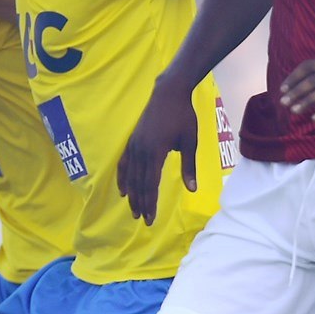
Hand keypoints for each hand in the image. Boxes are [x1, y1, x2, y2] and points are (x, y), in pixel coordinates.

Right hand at [117, 77, 198, 225]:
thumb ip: (189, 166)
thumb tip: (192, 189)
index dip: (151, 202)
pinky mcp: (132, 140)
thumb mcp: (190, 142)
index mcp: (156, 152)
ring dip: (132, 194)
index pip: (151, 184)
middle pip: (139, 183)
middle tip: (143, 220)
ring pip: (130, 175)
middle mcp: (141, 150)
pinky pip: (124, 163)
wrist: (169, 93)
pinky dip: (122, 178)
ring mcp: (134, 145)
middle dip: (141, 203)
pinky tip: (123, 189)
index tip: (151, 219)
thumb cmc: (184, 117)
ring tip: (133, 210)